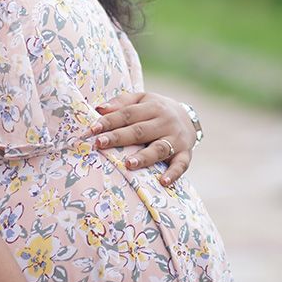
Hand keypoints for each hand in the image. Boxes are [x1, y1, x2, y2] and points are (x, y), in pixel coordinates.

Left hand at [82, 91, 197, 185]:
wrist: (189, 118)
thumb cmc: (155, 110)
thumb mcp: (141, 100)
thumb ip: (121, 103)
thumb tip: (99, 109)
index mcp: (152, 107)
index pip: (128, 114)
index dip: (109, 121)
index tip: (92, 130)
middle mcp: (165, 122)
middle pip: (140, 131)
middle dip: (119, 137)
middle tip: (100, 143)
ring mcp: (176, 139)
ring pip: (159, 148)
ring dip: (144, 157)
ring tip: (128, 164)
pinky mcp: (185, 154)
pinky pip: (181, 164)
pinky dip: (174, 174)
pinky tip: (163, 181)